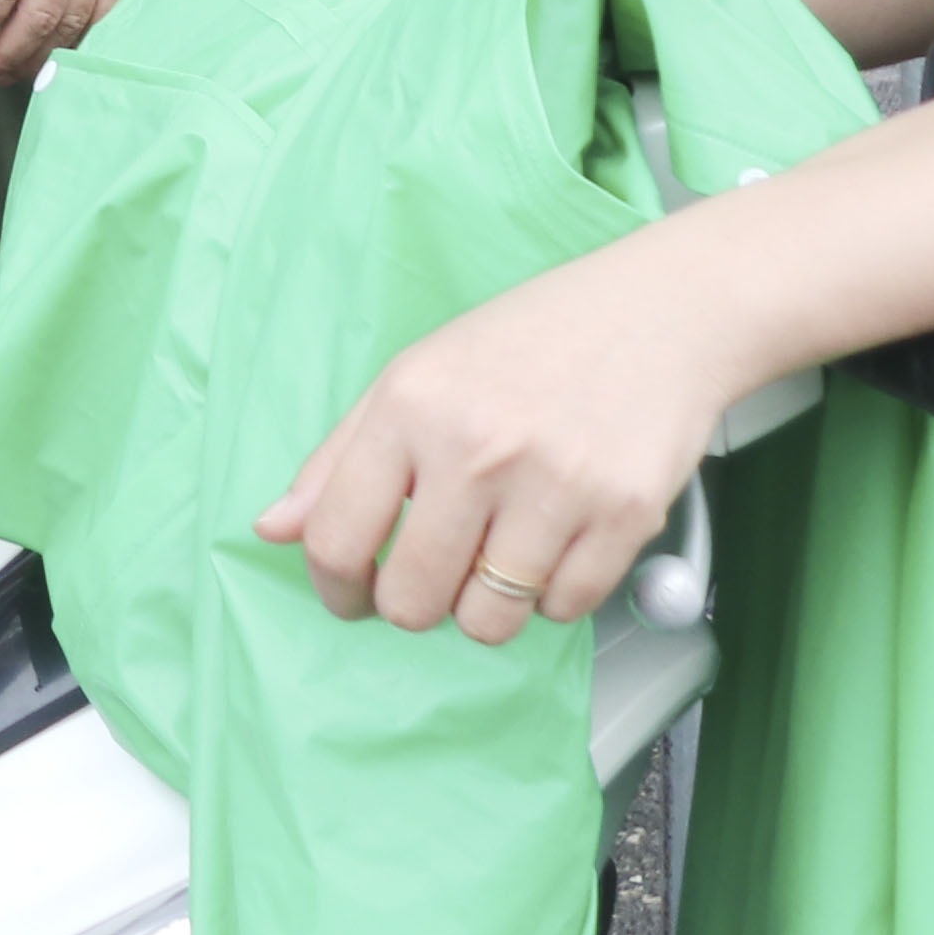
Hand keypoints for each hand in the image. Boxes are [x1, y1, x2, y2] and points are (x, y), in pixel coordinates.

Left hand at [254, 243, 728, 646]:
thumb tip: (273, 530)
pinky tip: (559, 537)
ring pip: (488, 621)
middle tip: (437, 570)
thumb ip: (340, 457)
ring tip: (502, 547)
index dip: (335, 588)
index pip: (335, 540)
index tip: (352, 593)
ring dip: (488, 604)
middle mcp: (478, 447)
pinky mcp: (625, 516)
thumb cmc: (533, 341)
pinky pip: (563, 611)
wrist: (660, 313)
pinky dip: (555, 593)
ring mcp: (556, 484)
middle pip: (410, 600)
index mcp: (412, 405)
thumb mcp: (418, 373)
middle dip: (414, 602)